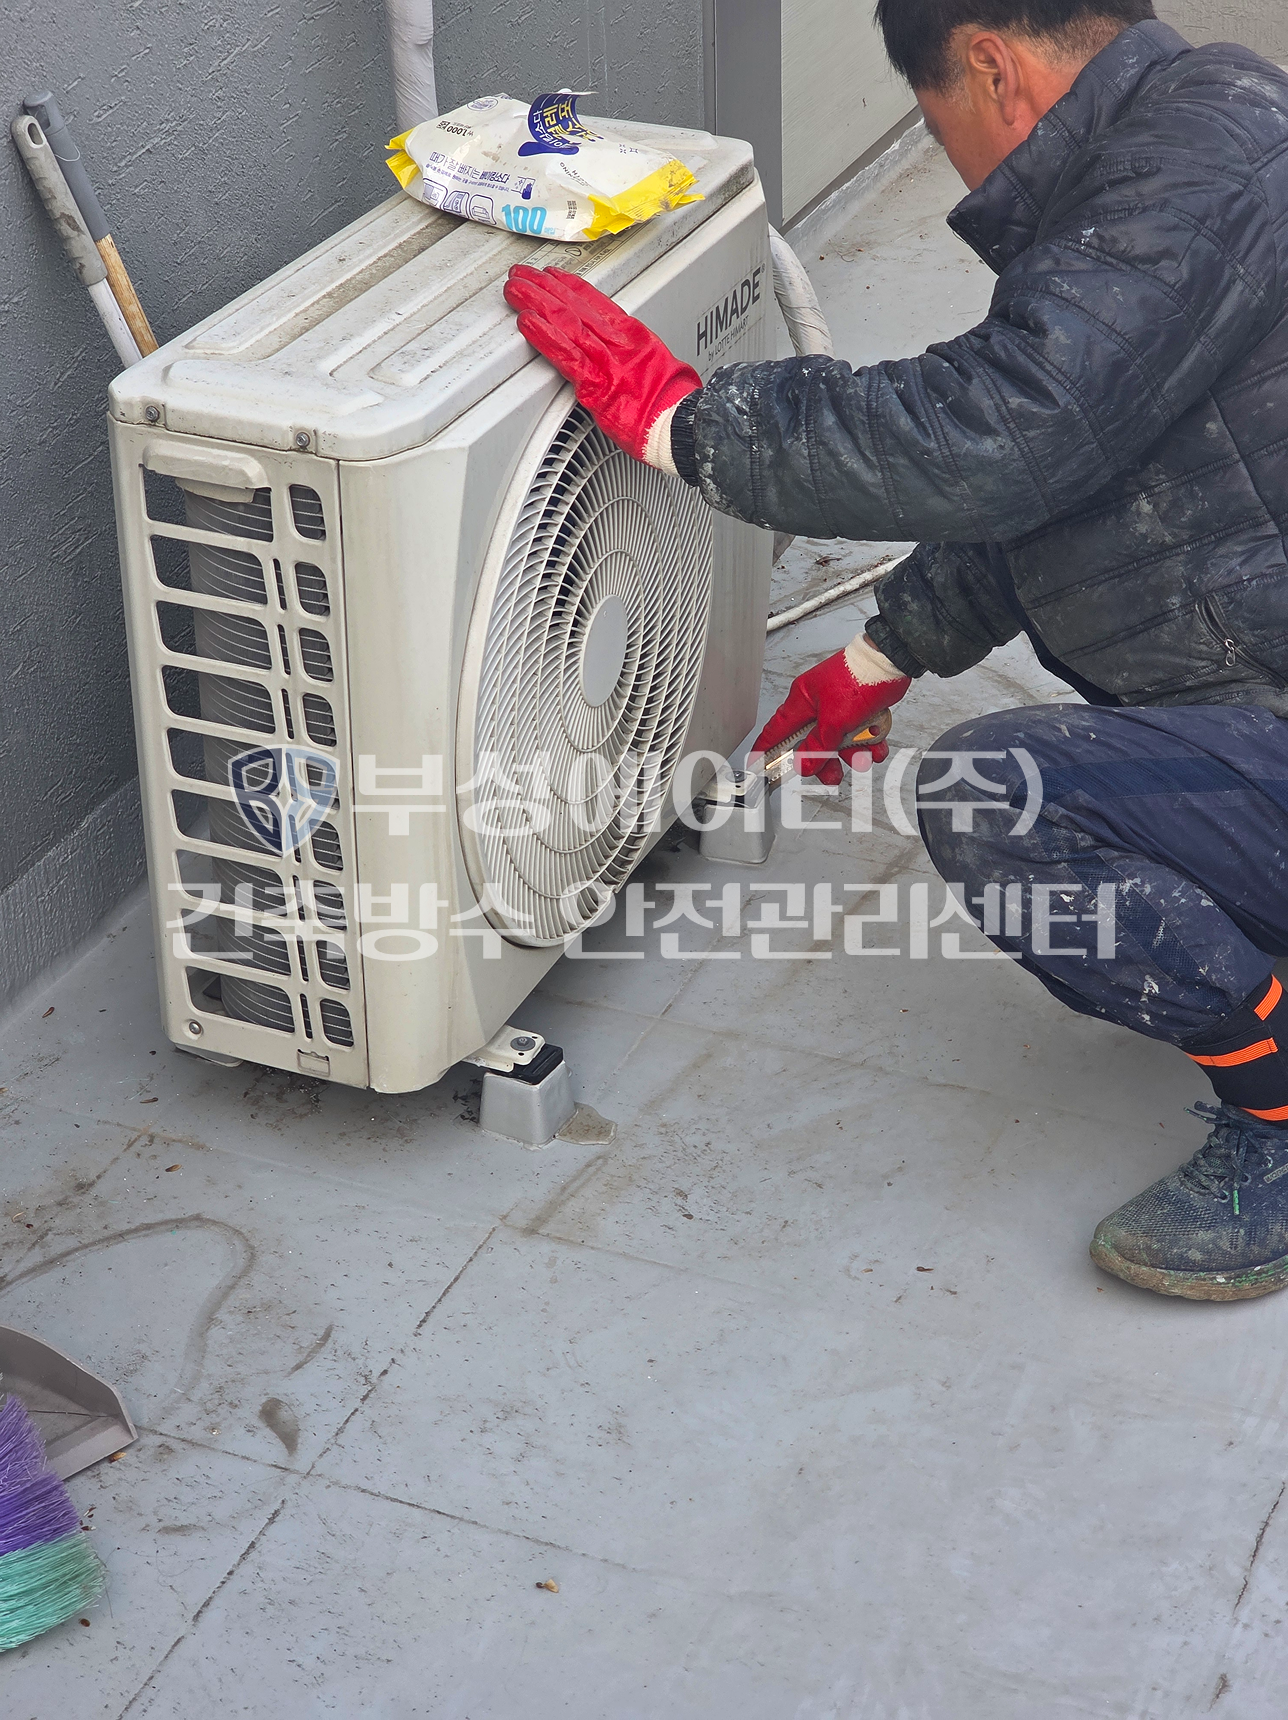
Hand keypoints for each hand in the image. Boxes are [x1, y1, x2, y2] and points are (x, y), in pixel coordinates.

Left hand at [504, 265, 699, 466]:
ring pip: (566, 322)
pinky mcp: (596, 385)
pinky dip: (543, 336)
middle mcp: (618, 343)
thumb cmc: (674, 406)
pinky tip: (526, 321)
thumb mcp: (661, 368)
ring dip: (536, 301)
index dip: (571, 286)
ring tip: (515, 289)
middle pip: (576, 305)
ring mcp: (606, 362)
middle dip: (545, 286)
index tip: (554, 275)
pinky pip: (565, 356)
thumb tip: (623, 355)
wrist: (680, 426)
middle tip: (523, 275)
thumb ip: (635, 357)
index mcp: (635, 337)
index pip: (597, 302)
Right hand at [754, 634, 910, 786]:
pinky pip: (859, 734)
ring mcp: (839, 706)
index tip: (759, 764)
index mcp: (802, 700)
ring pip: (840, 741)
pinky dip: (869, 742)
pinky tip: (877, 743)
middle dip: (826, 761)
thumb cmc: (859, 677)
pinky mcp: (859, 709)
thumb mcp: (834, 720)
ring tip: (865, 756)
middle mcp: (818, 704)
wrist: (892, 661)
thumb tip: (804, 764)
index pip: (776, 729)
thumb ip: (818, 746)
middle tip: (832, 774)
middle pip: (813, 743)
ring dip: (854, 752)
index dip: (766, 749)